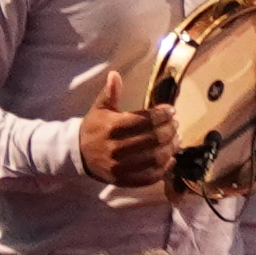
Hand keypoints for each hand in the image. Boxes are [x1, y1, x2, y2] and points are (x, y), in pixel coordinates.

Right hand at [72, 54, 179, 192]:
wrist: (79, 154)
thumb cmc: (94, 128)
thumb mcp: (100, 108)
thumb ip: (110, 92)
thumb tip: (115, 74)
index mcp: (112, 127)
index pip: (145, 120)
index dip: (162, 114)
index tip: (171, 111)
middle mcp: (116, 147)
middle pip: (153, 139)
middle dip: (169, 130)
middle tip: (175, 124)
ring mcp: (120, 166)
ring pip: (155, 158)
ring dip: (170, 148)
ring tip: (176, 139)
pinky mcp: (123, 180)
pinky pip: (149, 177)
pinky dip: (164, 169)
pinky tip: (170, 158)